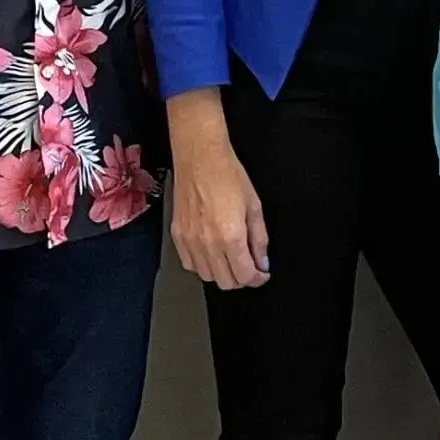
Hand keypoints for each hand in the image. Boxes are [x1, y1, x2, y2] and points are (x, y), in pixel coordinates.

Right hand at [166, 101, 268, 288]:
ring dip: (222, 273)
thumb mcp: (254, 206)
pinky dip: (202, 265)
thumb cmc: (227, 175)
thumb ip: (259, 239)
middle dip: (241, 278)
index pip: (244, 276)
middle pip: (226, 282)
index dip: (257, 279)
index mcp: (231, 236)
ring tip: (231, 259)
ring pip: (207, 276)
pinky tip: (212, 253)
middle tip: (248, 266)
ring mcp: (190, 241)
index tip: (261, 273)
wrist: (200, 158)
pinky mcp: (177, 235)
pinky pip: (189, 264)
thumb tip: (262, 262)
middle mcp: (208, 243)